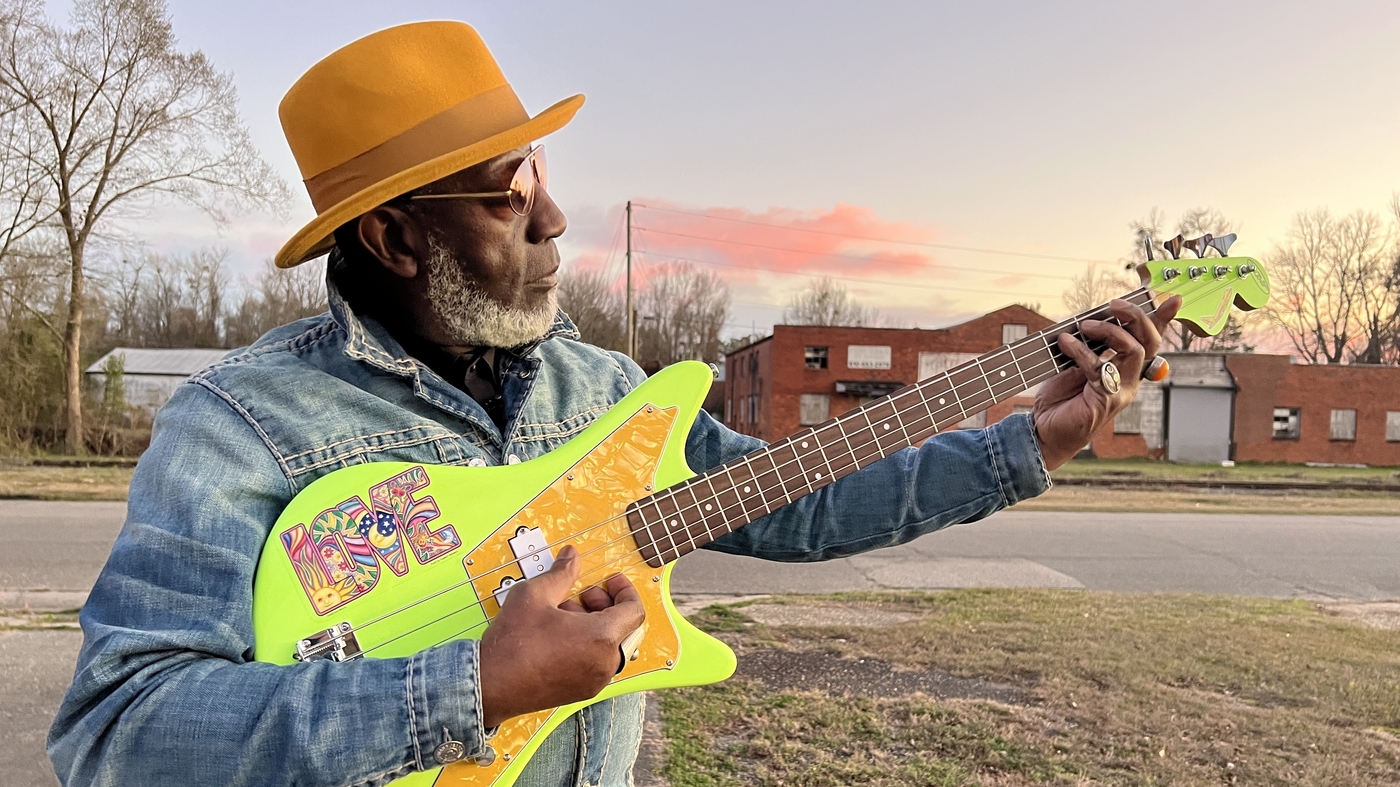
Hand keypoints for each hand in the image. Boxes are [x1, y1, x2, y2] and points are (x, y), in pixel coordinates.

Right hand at [478, 545, 645, 727]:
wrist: (489, 686)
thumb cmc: (512, 645)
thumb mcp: (536, 595)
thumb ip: (562, 573)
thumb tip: (571, 557)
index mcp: (601, 639)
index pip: (634, 611)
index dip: (625, 590)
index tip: (611, 582)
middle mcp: (603, 664)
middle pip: (624, 628)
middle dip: (606, 606)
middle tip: (583, 595)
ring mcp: (593, 681)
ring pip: (609, 646)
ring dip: (594, 625)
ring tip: (562, 614)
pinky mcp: (579, 691)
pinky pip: (596, 663)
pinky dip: (587, 644)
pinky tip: (557, 635)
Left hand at [1033, 296, 1180, 470]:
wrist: (1044, 429)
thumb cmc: (1060, 397)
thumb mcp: (1073, 362)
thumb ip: (1087, 343)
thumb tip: (1086, 318)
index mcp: (1125, 367)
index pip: (1149, 340)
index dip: (1162, 319)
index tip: (1173, 299)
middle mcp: (1129, 379)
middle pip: (1149, 342)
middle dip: (1136, 317)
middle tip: (1113, 304)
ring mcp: (1121, 390)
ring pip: (1134, 350)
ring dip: (1109, 331)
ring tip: (1084, 325)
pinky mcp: (1106, 399)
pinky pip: (1101, 367)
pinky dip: (1081, 350)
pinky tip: (1064, 342)